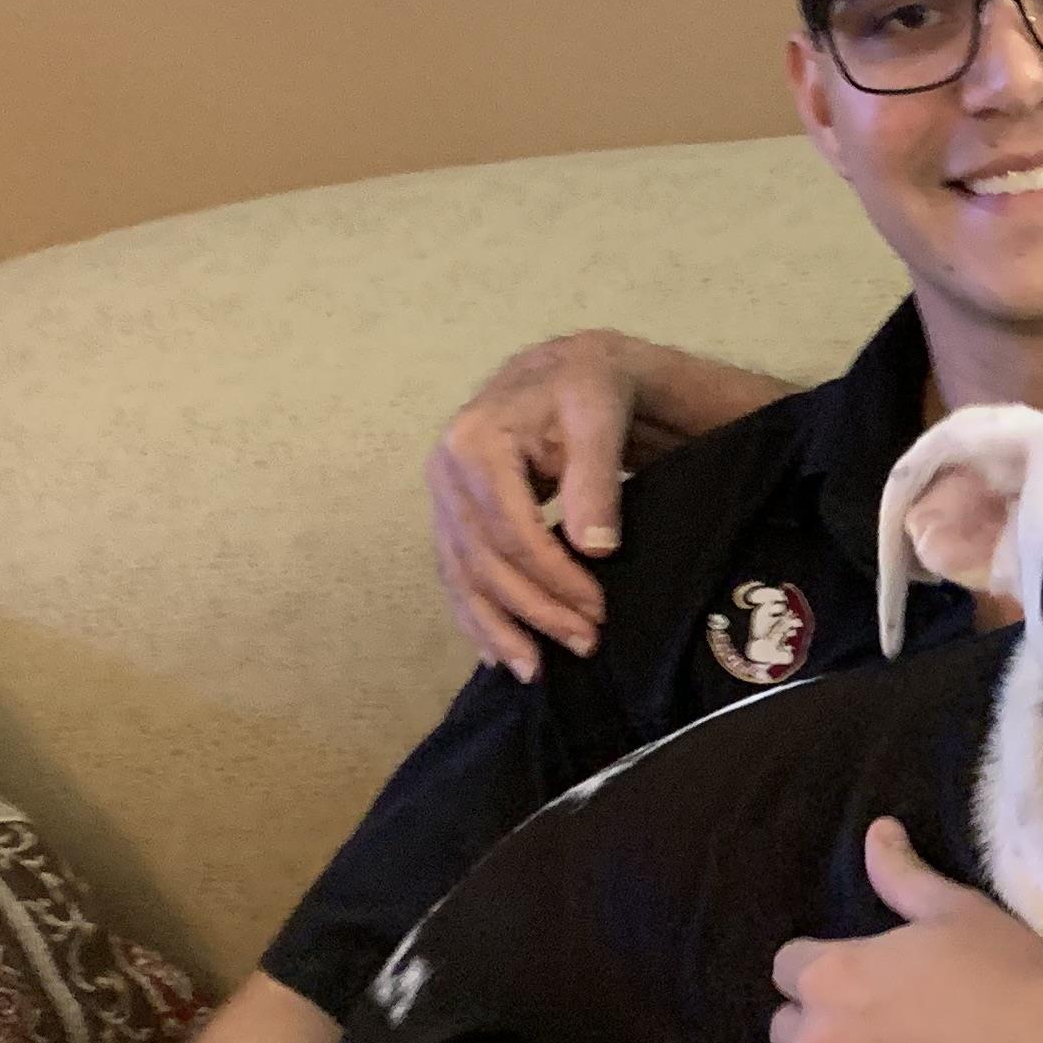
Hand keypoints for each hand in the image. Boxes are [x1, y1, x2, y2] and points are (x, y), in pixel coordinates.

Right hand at [427, 327, 788, 682]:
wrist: (570, 372)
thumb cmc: (590, 386)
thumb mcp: (600, 413)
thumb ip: (595, 477)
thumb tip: (595, 548)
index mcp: (474, 443)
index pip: (510, 530)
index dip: (553, 577)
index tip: (597, 611)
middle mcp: (444, 470)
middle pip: (484, 560)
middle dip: (533, 610)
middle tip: (584, 645)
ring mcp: (442, 495)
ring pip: (462, 576)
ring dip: (499, 628)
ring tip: (535, 671)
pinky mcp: (450, 513)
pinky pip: (455, 573)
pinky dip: (474, 616)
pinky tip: (496, 653)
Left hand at [769, 819, 1042, 1042]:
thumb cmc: (1014, 980)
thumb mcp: (960, 913)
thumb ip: (902, 877)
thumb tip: (875, 833)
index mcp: (832, 977)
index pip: (788, 968)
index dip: (825, 968)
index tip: (864, 976)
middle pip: (786, 1030)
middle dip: (821, 1022)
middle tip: (877, 1024)